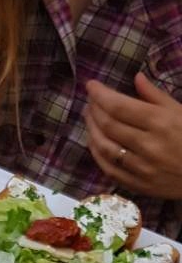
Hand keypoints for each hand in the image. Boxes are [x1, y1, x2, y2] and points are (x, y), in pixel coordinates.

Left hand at [84, 73, 181, 198]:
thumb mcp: (181, 111)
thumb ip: (156, 95)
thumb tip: (136, 77)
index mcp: (160, 122)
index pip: (119, 106)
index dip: (100, 95)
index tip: (91, 86)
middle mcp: (148, 145)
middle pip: (108, 125)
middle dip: (94, 110)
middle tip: (90, 100)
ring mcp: (141, 167)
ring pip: (104, 147)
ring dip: (91, 130)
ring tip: (90, 117)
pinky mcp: (138, 185)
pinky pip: (109, 169)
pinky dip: (97, 154)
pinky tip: (95, 141)